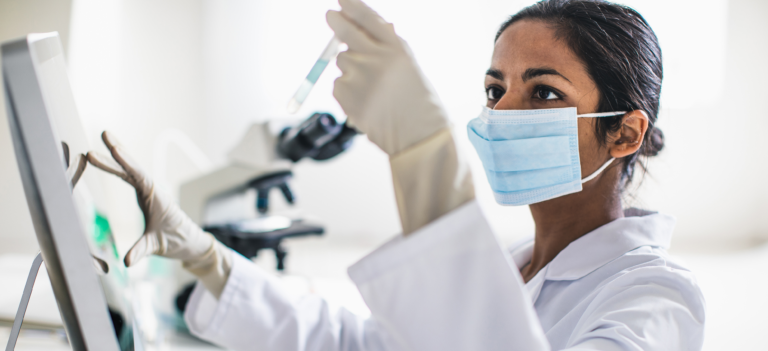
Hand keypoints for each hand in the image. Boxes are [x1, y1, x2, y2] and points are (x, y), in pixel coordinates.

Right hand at [86, 131, 214, 266]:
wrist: (189, 242)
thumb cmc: (177, 241)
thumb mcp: (157, 246)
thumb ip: (141, 250)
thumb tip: (126, 261)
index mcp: (157, 197)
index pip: (139, 175)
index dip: (126, 162)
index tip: (115, 148)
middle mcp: (152, 190)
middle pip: (132, 168)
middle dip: (117, 152)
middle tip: (103, 134)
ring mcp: (148, 192)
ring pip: (129, 172)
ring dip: (113, 160)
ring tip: (94, 150)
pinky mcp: (144, 196)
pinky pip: (129, 179)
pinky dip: (117, 170)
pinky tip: (105, 163)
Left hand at [327, 0, 448, 155]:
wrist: (418, 136)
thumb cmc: (418, 102)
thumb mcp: (409, 66)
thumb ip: (389, 46)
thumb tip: (365, 26)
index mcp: (396, 49)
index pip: (368, 19)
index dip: (352, 7)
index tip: (341, 0)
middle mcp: (376, 59)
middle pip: (346, 32)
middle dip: (336, 22)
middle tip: (330, 15)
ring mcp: (359, 77)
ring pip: (342, 62)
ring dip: (351, 70)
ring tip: (372, 89)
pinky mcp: (346, 95)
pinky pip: (338, 85)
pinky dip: (348, 91)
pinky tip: (366, 102)